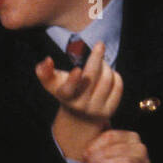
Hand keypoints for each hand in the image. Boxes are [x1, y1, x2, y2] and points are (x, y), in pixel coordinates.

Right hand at [38, 44, 123, 159]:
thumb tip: (47, 60)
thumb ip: (44, 71)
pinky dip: (115, 76)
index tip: (77, 69)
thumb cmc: (66, 91)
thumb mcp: (53, 83)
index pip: (68, 89)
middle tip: (100, 45)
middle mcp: (80, 104)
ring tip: (102, 63)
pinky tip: (110, 74)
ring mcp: (95, 109)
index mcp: (65, 96)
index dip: (73, 80)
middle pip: (91, 77)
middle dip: (97, 57)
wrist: (80, 117)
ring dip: (107, 66)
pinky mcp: (109, 111)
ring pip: (107, 79)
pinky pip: (118, 86)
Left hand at [83, 128, 162, 162]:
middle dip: (101, 155)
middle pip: (119, 148)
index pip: (112, 136)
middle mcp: (140, 147)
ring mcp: (145, 162)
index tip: (85, 154)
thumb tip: (85, 145)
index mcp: (131, 137)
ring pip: (127, 161)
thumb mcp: (110, 153)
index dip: (96, 144)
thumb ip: (101, 146)